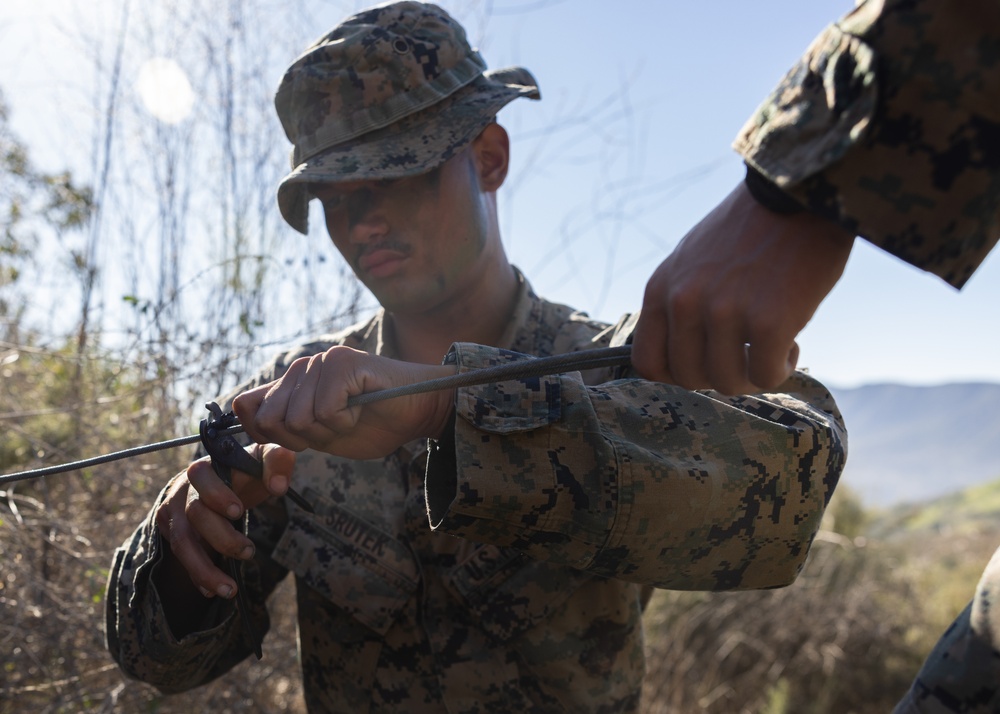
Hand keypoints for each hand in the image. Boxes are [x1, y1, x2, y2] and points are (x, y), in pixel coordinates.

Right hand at [153, 444, 294, 628]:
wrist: (220, 480)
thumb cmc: (245, 469)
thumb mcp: (264, 458)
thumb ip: (277, 461)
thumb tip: (279, 486)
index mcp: (206, 467)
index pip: (201, 476)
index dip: (217, 494)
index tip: (239, 512)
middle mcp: (184, 489)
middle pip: (194, 514)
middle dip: (221, 537)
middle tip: (249, 552)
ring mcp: (174, 512)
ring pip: (181, 542)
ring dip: (204, 569)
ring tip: (229, 589)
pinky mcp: (171, 531)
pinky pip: (180, 557)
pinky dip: (196, 576)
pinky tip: (213, 591)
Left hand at [233, 345, 456, 458]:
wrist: (417, 413)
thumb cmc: (374, 425)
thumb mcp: (321, 437)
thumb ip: (286, 432)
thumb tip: (252, 435)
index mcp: (293, 384)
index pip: (245, 406)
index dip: (262, 434)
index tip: (295, 444)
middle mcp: (302, 367)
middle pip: (270, 419)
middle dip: (301, 439)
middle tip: (332, 429)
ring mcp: (322, 361)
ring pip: (298, 418)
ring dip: (328, 431)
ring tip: (351, 416)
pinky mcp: (342, 362)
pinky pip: (325, 410)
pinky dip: (345, 422)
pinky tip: (361, 409)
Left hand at [631, 181, 854, 394]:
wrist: (796, 195)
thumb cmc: (749, 231)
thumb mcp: (691, 261)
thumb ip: (680, 303)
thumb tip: (683, 354)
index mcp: (662, 288)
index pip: (648, 362)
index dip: (677, 374)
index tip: (704, 364)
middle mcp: (685, 302)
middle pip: (689, 377)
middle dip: (720, 375)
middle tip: (746, 355)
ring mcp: (725, 312)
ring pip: (727, 381)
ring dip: (752, 374)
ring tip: (770, 347)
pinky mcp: (768, 321)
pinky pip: (766, 376)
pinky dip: (781, 369)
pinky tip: (790, 345)